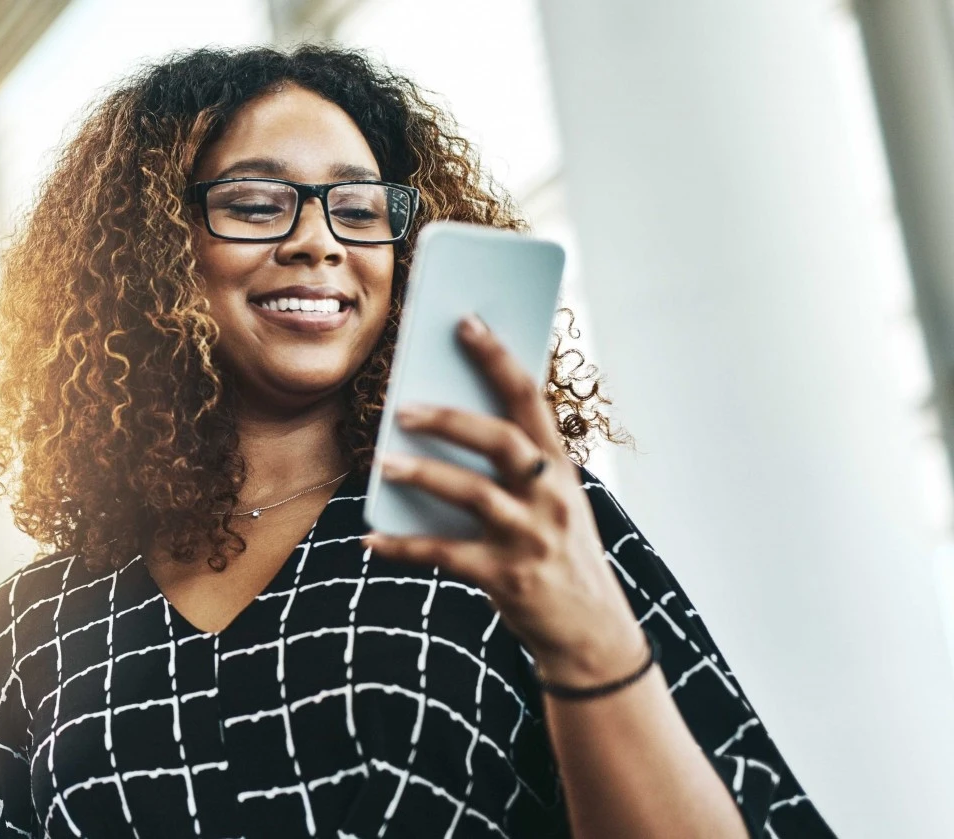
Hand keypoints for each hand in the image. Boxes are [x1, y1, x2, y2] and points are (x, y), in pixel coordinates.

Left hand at [362, 315, 645, 686]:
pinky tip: (370, 541)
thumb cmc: (557, 551)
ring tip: (384, 463)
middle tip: (403, 406)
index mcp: (559, 467)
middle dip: (452, 418)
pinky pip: (444, 556)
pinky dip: (403, 548)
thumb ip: (511, 463)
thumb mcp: (551, 500)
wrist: (591, 632)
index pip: (530, 399)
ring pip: (473, 495)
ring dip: (424, 475)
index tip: (466, 322)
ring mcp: (530, 537)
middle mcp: (551, 496)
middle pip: (501, 441)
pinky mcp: (507, 578)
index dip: (499, 358)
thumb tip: (439, 414)